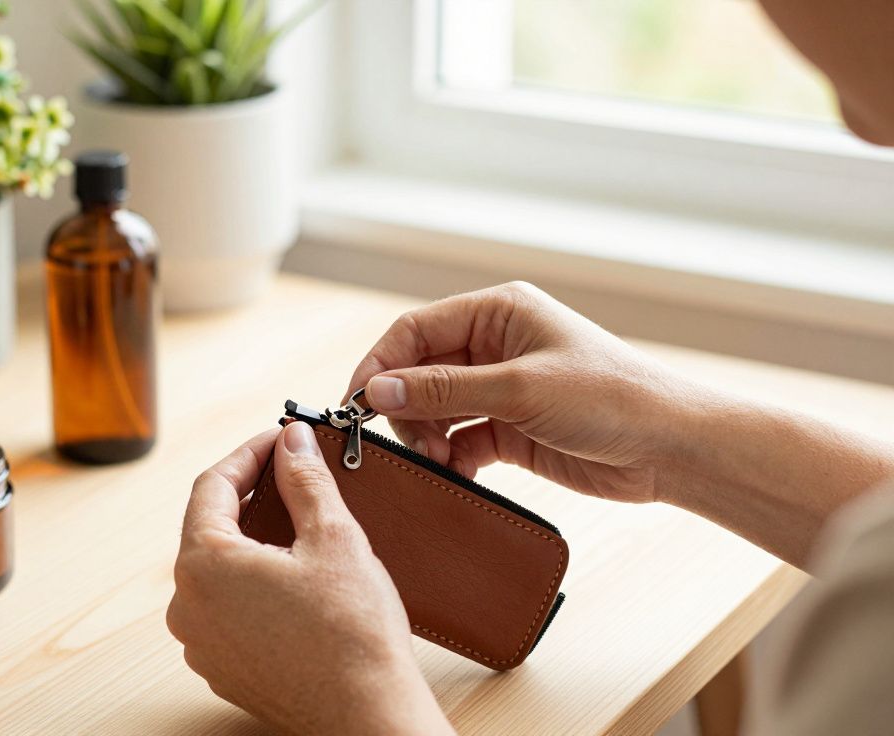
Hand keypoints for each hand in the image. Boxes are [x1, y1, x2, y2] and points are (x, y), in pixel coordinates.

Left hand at [167, 423, 453, 735]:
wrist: (367, 715)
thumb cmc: (352, 632)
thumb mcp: (332, 537)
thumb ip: (304, 479)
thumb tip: (291, 439)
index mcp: (202, 565)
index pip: (212, 486)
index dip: (249, 453)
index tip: (281, 439)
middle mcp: (187, 606)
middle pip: (210, 529)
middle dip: (249, 496)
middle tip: (292, 474)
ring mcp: (201, 644)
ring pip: (218, 572)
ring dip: (251, 543)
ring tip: (298, 525)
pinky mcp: (222, 669)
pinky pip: (227, 610)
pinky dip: (253, 586)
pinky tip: (294, 581)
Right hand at [347, 281, 697, 503]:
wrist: (671, 449)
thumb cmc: (611, 399)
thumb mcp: (520, 390)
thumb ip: (444, 390)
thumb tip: (376, 392)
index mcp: (498, 312)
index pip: (415, 331)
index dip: (380, 366)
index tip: (355, 405)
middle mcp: (495, 345)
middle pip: (419, 371)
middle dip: (405, 409)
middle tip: (409, 444)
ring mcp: (501, 388)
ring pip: (436, 409)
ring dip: (427, 438)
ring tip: (438, 462)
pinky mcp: (511, 429)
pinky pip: (459, 439)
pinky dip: (451, 458)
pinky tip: (456, 474)